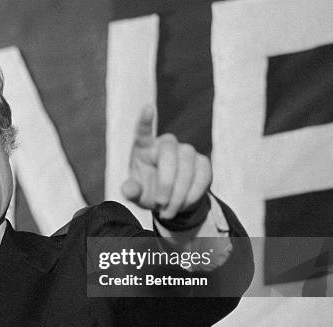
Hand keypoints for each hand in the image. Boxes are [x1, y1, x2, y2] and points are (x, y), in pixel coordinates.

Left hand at [121, 106, 211, 220]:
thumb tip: (129, 189)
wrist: (171, 202)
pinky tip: (183, 206)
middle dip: (166, 182)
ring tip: (168, 211)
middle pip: (169, 152)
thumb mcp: (137, 195)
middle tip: (160, 204)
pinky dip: (193, 194)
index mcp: (144, 148)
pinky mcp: (203, 163)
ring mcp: (186, 152)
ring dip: (179, 193)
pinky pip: (202, 175)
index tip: (147, 108)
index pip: (143, 131)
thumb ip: (131, 191)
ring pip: (188, 165)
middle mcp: (166, 145)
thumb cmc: (148, 192)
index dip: (145, 120)